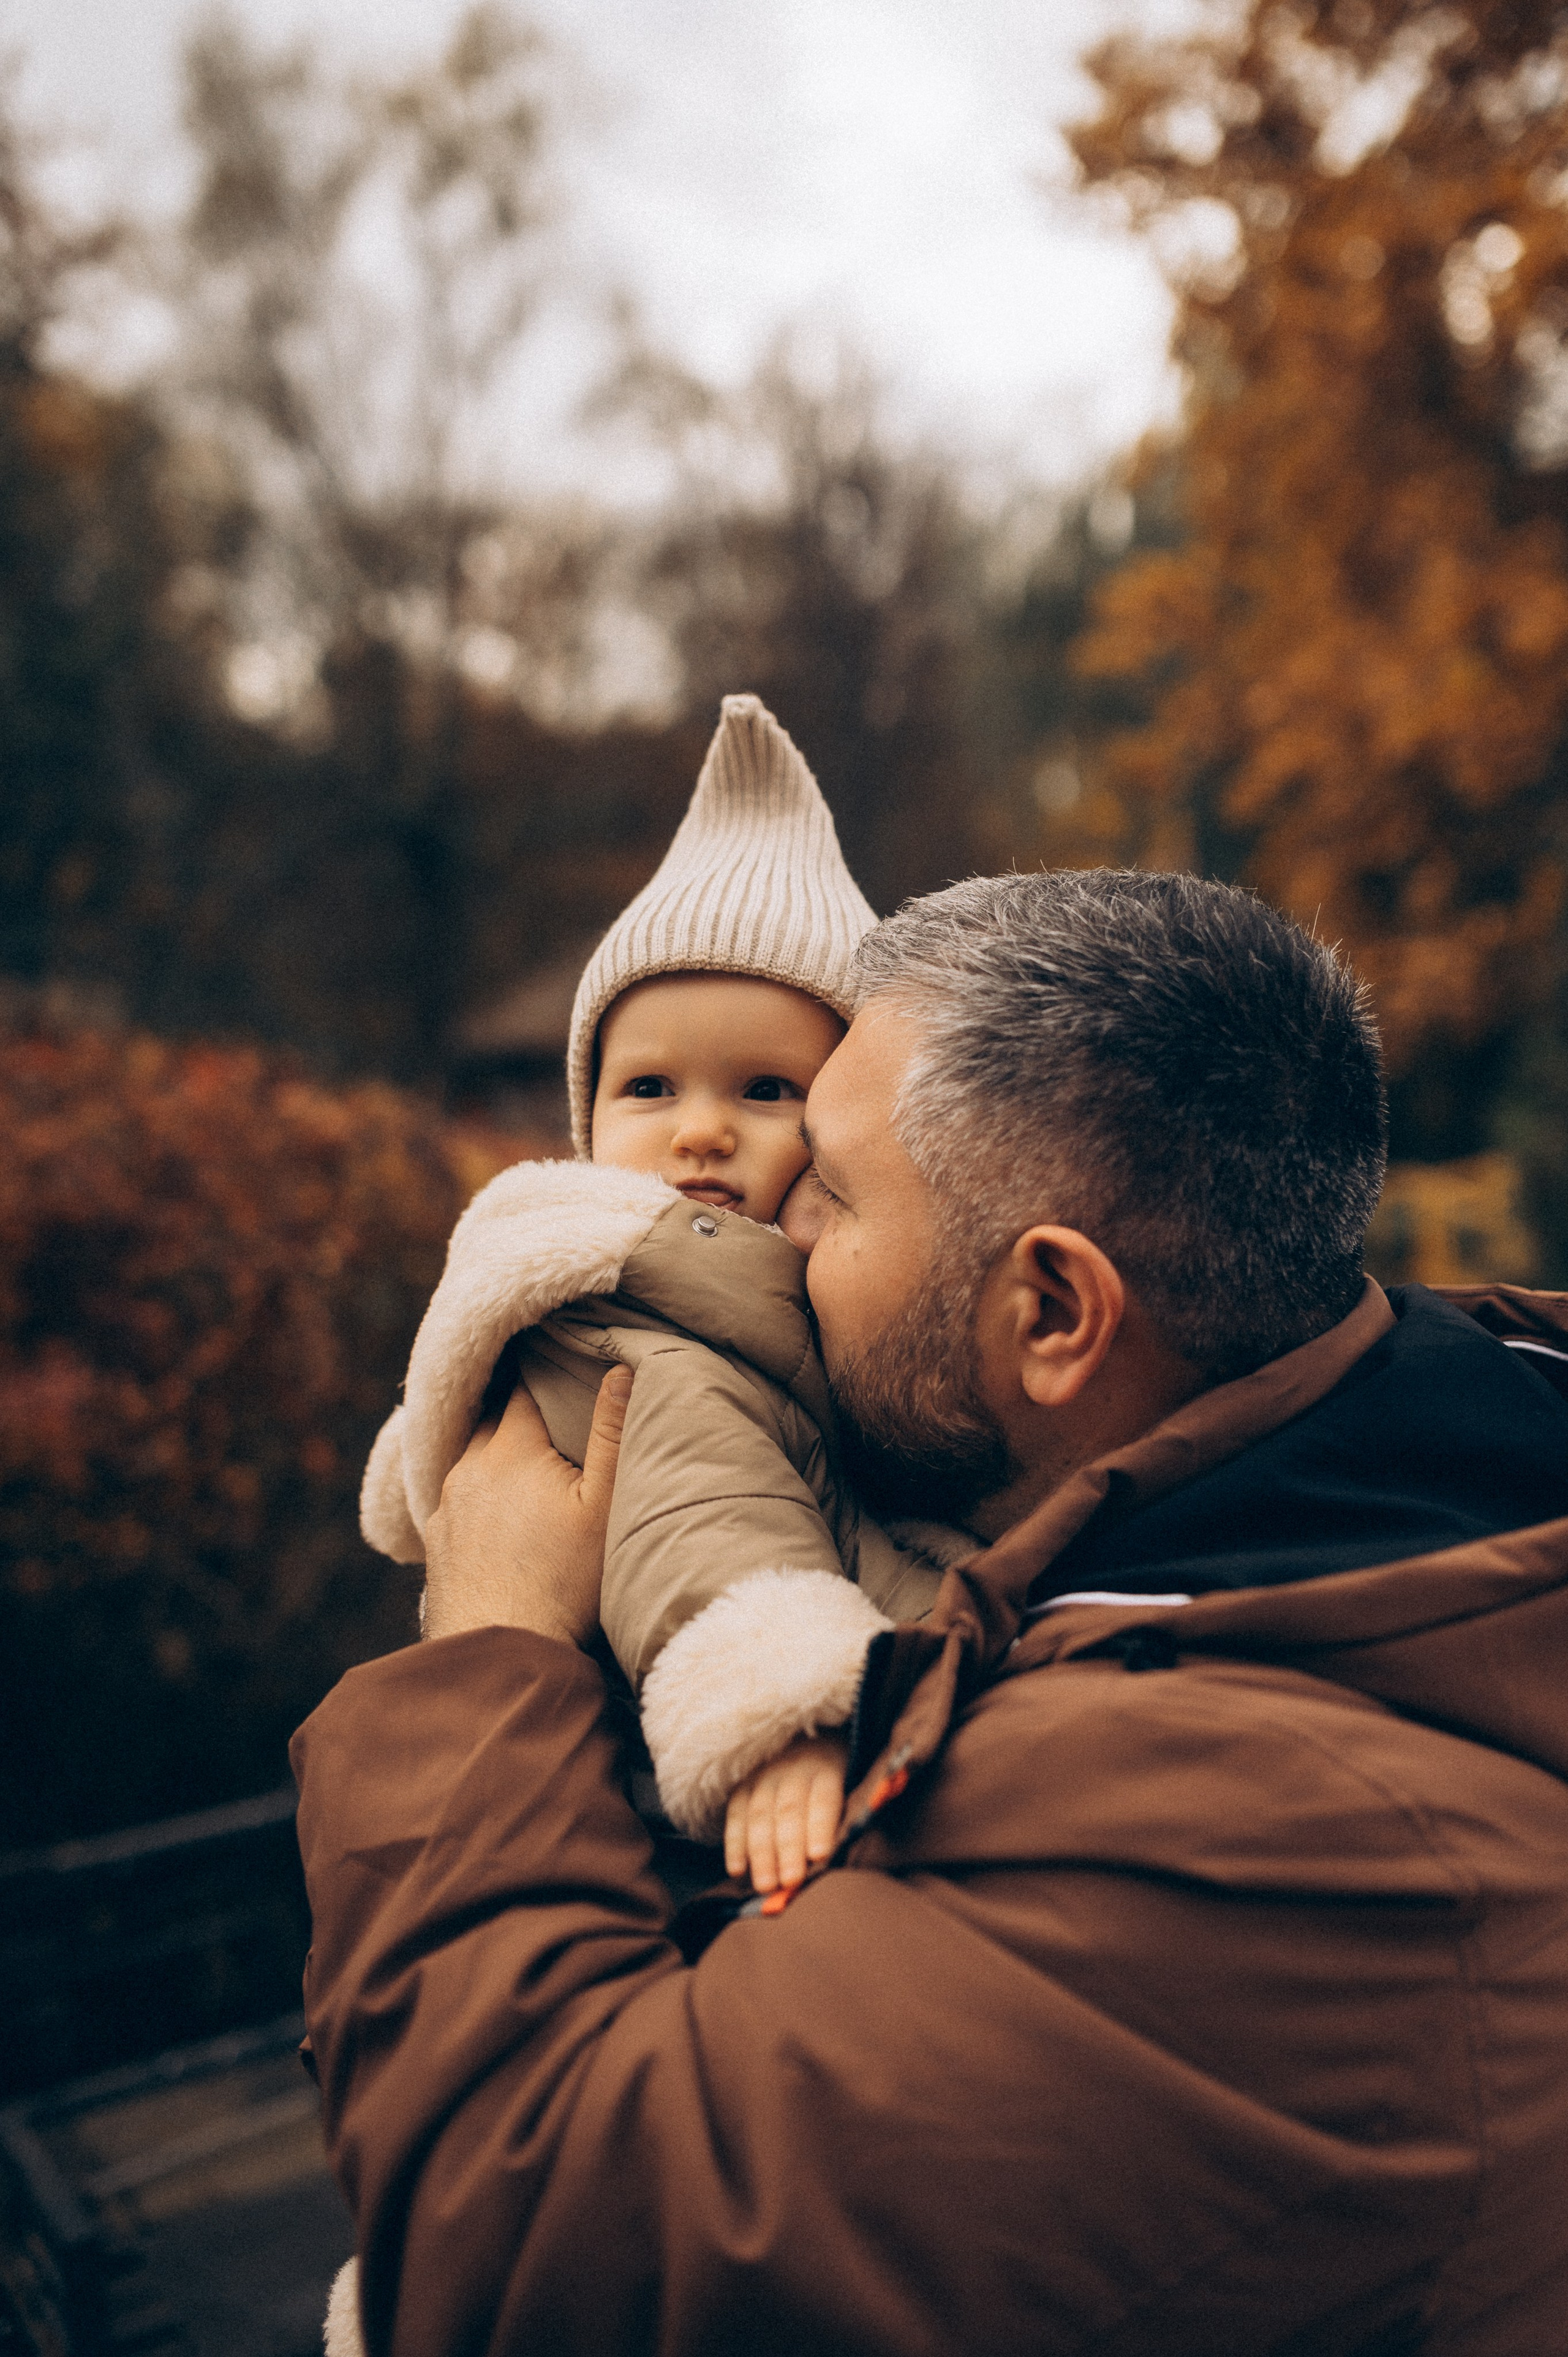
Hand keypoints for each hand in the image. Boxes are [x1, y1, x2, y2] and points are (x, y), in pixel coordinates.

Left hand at [422, 1366, 630, 1646]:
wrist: (503, 1659)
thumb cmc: (564, 1585)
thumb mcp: (605, 1507)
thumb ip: (613, 1434)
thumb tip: (621, 1370)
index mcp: (510, 1451)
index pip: (523, 1390)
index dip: (543, 1374)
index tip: (559, 1362)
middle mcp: (467, 1470)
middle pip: (492, 1420)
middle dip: (517, 1411)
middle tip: (548, 1405)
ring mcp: (446, 1510)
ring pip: (471, 1461)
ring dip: (495, 1455)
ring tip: (526, 1460)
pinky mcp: (437, 1546)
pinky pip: (457, 1502)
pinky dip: (478, 1496)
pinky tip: (498, 1514)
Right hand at [723, 1731, 848, 1893]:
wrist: (808, 1740)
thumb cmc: (834, 1779)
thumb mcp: (849, 1783)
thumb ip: (842, 1818)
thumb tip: (836, 1863)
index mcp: (827, 1768)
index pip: (823, 1799)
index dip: (820, 1827)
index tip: (820, 1856)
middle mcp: (794, 1768)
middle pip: (789, 1810)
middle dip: (788, 1848)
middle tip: (788, 1882)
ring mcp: (764, 1775)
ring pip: (760, 1814)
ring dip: (760, 1852)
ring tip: (765, 1886)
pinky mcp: (743, 1784)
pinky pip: (735, 1813)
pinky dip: (734, 1843)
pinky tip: (737, 1871)